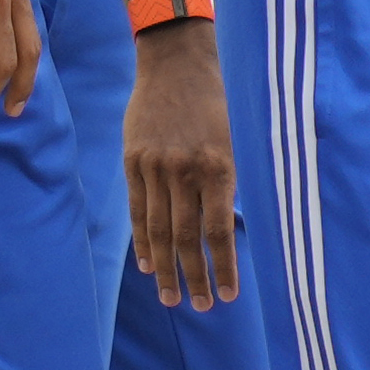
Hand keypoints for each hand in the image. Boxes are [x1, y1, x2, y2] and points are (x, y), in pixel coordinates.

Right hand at [122, 17, 241, 310]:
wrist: (176, 63)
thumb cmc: (217, 104)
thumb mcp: (236, 140)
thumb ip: (228, 185)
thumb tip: (226, 233)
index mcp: (218, 166)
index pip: (218, 231)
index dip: (222, 267)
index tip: (227, 296)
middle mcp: (185, 170)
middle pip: (185, 237)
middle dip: (193, 277)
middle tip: (198, 306)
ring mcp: (155, 166)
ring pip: (158, 229)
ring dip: (166, 268)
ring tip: (171, 296)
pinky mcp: (133, 160)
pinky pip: (137, 208)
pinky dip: (142, 240)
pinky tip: (148, 264)